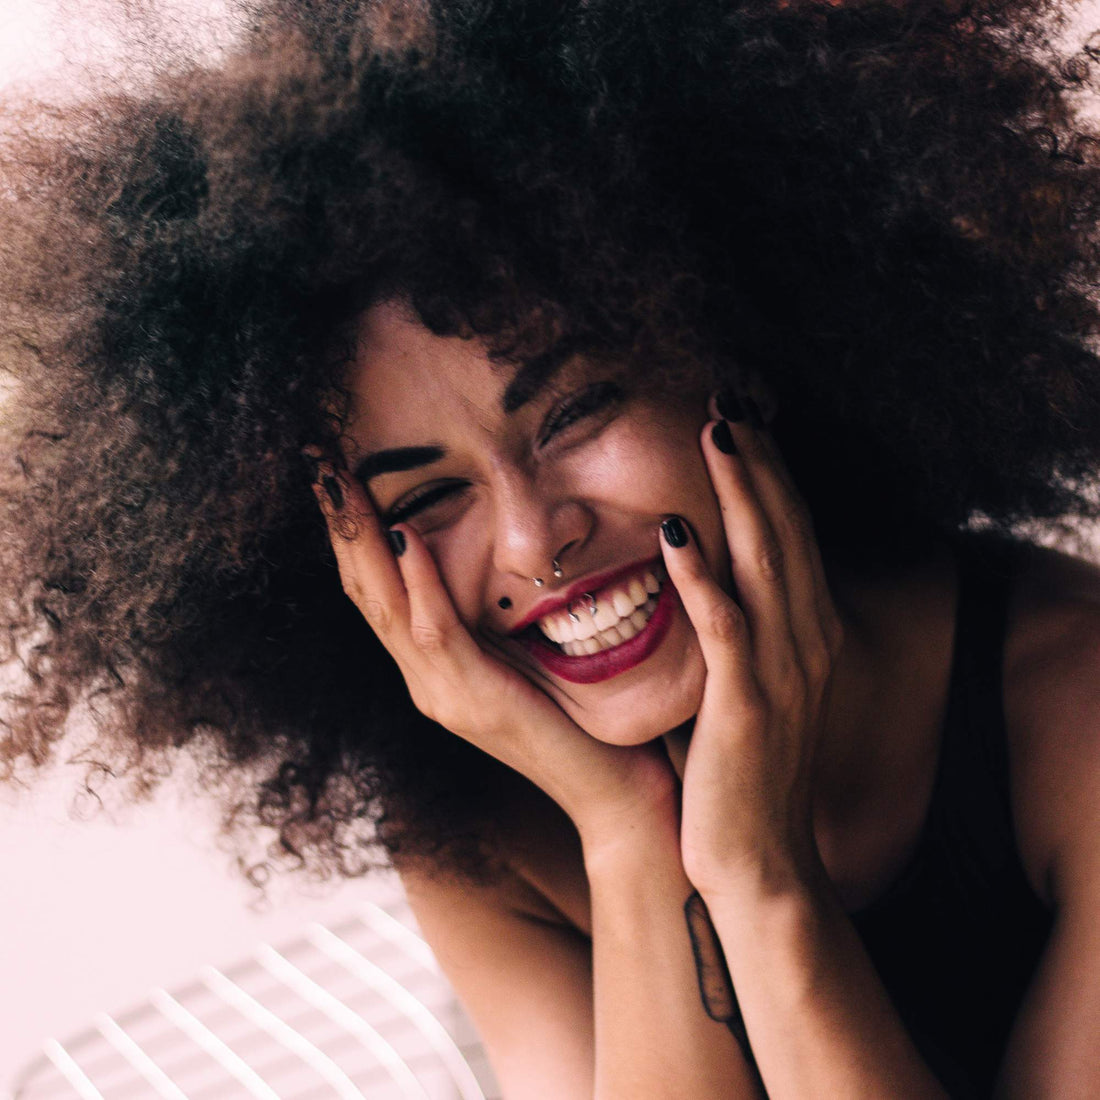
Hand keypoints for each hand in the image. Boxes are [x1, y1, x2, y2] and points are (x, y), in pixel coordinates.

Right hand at [310, 461, 676, 843]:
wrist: (615, 796)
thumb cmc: (583, 721)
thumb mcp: (531, 658)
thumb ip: (501, 619)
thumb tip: (494, 555)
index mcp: (435, 669)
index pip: (377, 592)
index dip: (351, 534)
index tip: (336, 473)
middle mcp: (426, 682)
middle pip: (363, 593)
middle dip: (339, 526)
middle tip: (317, 461)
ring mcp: (444, 695)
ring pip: (385, 608)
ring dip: (362, 541)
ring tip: (341, 482)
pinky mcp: (475, 703)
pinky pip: (437, 634)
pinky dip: (419, 583)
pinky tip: (408, 537)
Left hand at [658, 402, 843, 898]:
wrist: (760, 860)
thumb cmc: (745, 773)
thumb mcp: (754, 688)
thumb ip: (738, 632)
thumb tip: (698, 579)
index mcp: (810, 634)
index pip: (792, 535)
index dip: (770, 475)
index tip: (744, 423)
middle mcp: (809, 640)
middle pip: (787, 529)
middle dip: (760, 461)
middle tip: (730, 399)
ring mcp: (783, 670)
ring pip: (766, 560)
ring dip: (741, 492)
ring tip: (716, 430)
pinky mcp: (746, 702)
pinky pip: (724, 624)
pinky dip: (702, 573)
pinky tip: (676, 528)